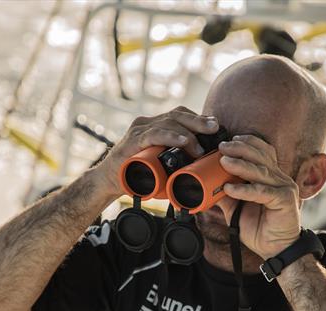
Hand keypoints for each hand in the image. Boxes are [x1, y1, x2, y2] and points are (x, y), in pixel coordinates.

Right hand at [94, 106, 218, 196]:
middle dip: (199, 121)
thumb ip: (177, 161)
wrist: (109, 181)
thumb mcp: (161, 164)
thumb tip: (203, 167)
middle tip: (215, 128)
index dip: (199, 118)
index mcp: (157, 125)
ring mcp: (140, 130)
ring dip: (188, 133)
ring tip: (200, 147)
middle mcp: (148, 123)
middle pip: (177, 114)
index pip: (181, 114)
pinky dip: (170, 137)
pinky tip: (182, 142)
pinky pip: (154, 134)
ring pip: (168, 122)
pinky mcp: (133, 141)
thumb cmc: (137, 173)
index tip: (216, 126)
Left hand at [216, 135, 300, 259]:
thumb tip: (206, 186)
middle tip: (222, 147)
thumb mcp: (237, 208)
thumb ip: (225, 195)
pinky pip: (262, 192)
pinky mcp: (284, 200)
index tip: (228, 141)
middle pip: (261, 156)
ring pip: (260, 172)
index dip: (247, 142)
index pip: (262, 151)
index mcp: (271, 176)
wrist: (274, 249)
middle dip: (240, 149)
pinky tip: (230, 189)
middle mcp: (280, 178)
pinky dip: (245, 190)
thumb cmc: (260, 228)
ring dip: (240, 166)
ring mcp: (284, 188)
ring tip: (223, 162)